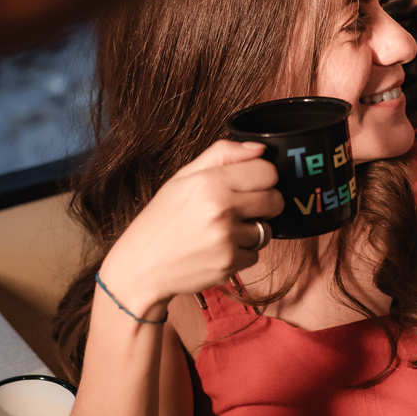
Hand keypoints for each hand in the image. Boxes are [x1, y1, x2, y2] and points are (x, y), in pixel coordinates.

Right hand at [100, 140, 282, 311]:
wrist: (141, 267)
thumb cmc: (160, 221)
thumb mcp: (182, 178)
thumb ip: (222, 155)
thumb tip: (260, 148)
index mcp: (209, 182)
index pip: (267, 171)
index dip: (262, 177)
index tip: (250, 183)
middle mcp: (221, 208)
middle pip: (275, 199)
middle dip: (264, 203)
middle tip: (240, 208)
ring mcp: (227, 238)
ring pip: (267, 229)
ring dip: (252, 230)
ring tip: (223, 230)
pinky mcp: (231, 263)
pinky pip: (255, 254)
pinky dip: (241, 253)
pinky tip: (218, 249)